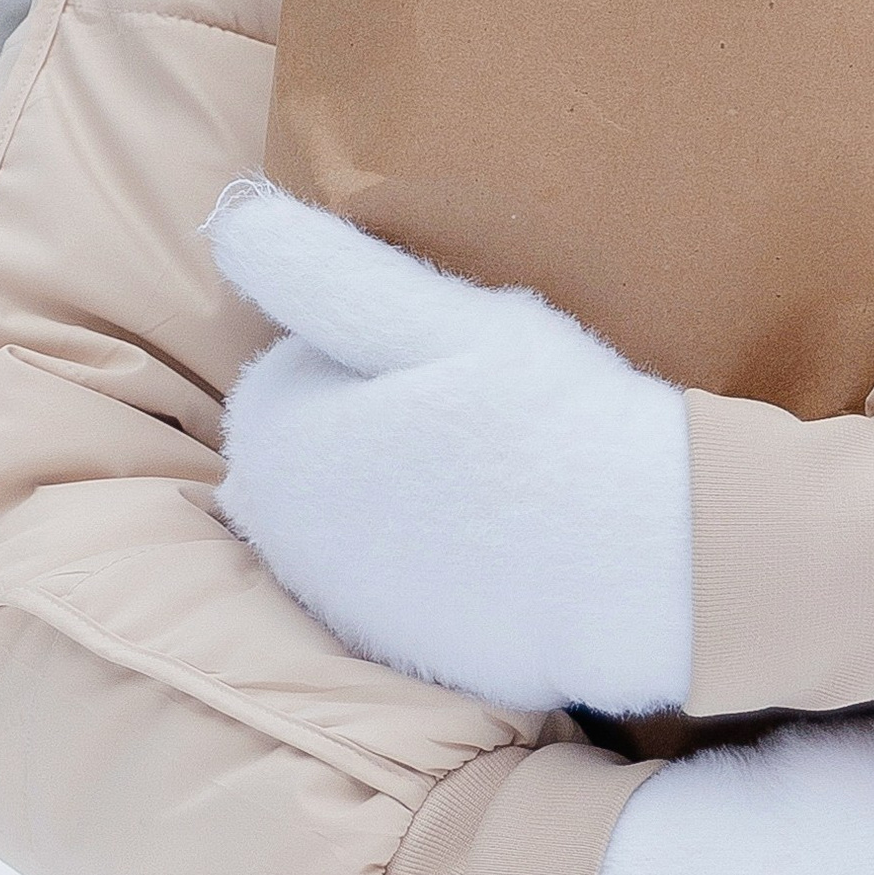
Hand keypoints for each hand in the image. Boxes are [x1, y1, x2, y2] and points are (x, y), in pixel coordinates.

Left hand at [208, 178, 692, 713]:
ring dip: (403, 480)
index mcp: (274, 441)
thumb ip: (322, 271)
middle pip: (316, 436)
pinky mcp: (393, 649)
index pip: (293, 361)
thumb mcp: (434, 316)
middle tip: (481, 408)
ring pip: (353, 503)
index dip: (374, 343)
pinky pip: (395, 572)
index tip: (450, 357)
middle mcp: (279, 534)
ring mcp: (335, 602)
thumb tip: (234, 225)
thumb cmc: (542, 418)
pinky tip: (504, 531)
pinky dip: (432, 549)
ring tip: (498, 468)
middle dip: (379, 414)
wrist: (638, 563)